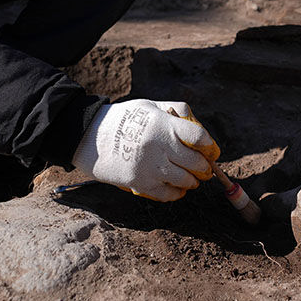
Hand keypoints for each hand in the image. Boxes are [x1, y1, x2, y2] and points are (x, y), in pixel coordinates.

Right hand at [71, 99, 220, 200]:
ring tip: (192, 179)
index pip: (199, 138)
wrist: (89, 137)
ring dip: (193, 181)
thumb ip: (177, 113)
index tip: (211, 151)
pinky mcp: (140, 183)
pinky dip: (177, 193)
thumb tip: (200, 129)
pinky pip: (168, 194)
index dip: (210, 147)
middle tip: (205, 169)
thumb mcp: (150, 106)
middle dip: (204, 168)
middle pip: (196, 163)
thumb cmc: (123, 119)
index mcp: (163, 124)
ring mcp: (149, 167)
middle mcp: (159, 146)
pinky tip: (178, 189)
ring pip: (185, 181)